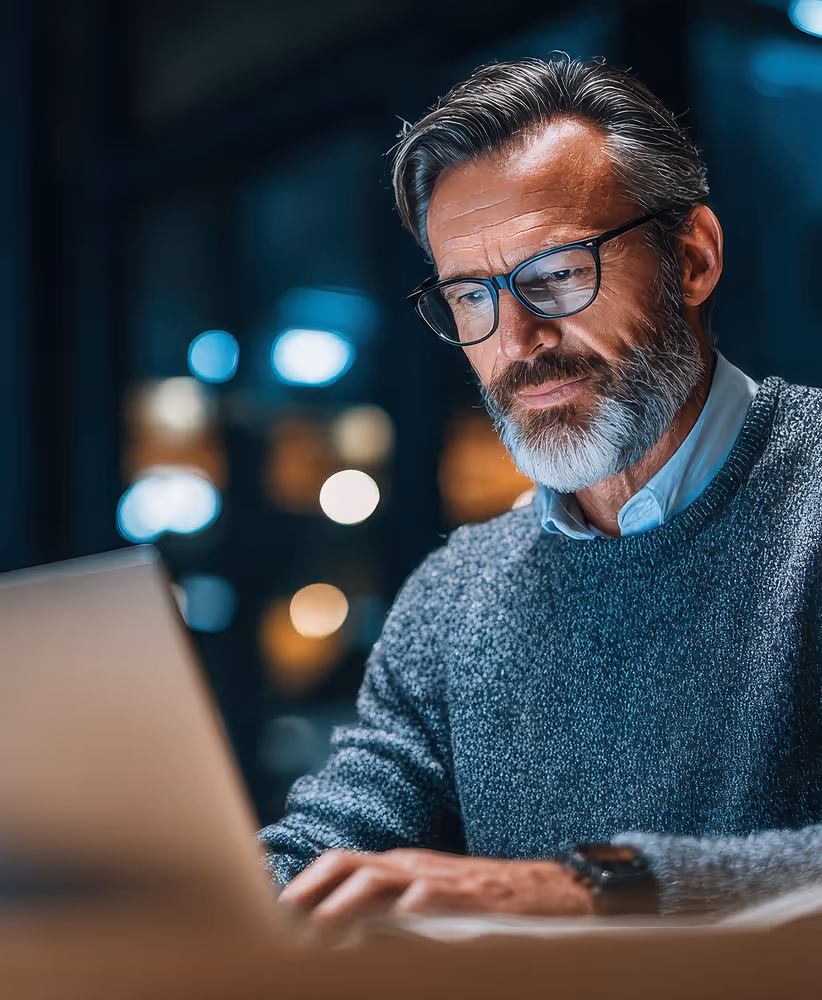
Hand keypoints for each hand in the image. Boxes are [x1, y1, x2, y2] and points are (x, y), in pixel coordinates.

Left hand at [278, 848, 593, 941]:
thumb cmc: (485, 903)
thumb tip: (338, 931)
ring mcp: (437, 879)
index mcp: (398, 865)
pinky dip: (397, 921)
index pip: (338, 863)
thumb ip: (390, 905)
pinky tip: (381, 942)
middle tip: (281, 929)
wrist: (552, 892)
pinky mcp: (466, 901)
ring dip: (340, 910)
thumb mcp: (429, 894)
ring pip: (376, 881)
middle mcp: (410, 866)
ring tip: (316, 941)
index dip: (302, 885)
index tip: (271, 913)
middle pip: (346, 864)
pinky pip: (424, 905)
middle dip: (309, 894)